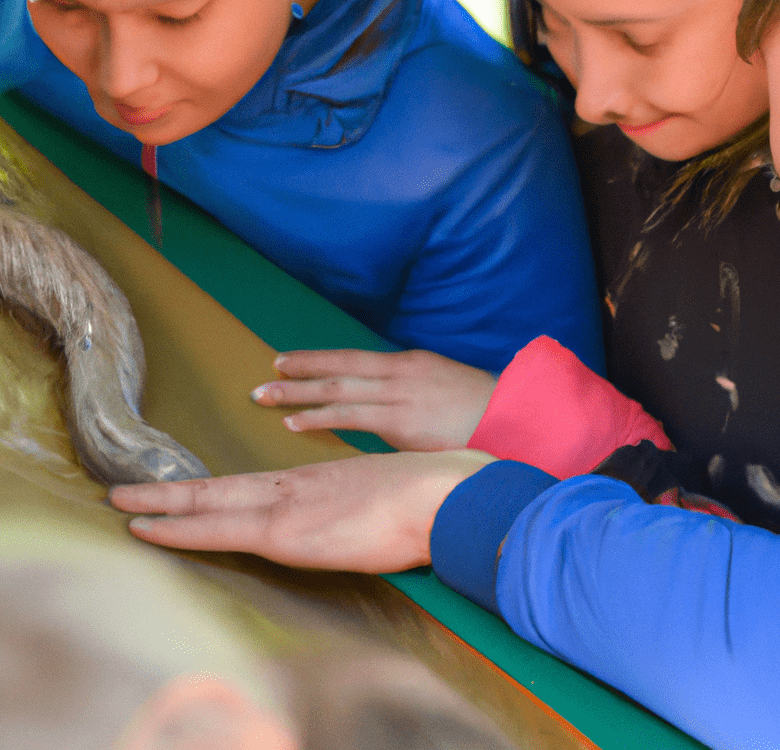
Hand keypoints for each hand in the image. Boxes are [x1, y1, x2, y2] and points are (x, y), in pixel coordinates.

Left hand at [108, 449, 494, 571]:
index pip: (251, 488)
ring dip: (162, 504)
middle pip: (219, 489)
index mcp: (316, 483)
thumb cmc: (426, 499)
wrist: (441, 494)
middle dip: (169, 491)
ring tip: (123, 503)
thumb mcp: (382, 503)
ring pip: (209, 502)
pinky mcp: (287, 529)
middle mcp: (294, 488)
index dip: (212, 491)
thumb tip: (352, 524)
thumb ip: (356, 513)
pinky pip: (218, 528)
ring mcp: (288, 505)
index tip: (184, 492)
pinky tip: (149, 527)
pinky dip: (178, 526)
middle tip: (124, 490)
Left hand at [250, 348, 497, 451]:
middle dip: (299, 370)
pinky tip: (293, 423)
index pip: (355, 360)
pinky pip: (349, 417)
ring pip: (336, 389)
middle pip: (339, 366)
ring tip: (264, 396)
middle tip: (265, 374)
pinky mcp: (399, 421)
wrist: (512, 418)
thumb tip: (389, 412)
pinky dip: (318, 418)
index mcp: (410, 363)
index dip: (320, 360)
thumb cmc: (481, 412)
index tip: (290, 362)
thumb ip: (412, 397)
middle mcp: (399, 372)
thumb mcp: (443, 391)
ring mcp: (398, 394)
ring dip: (296, 393)